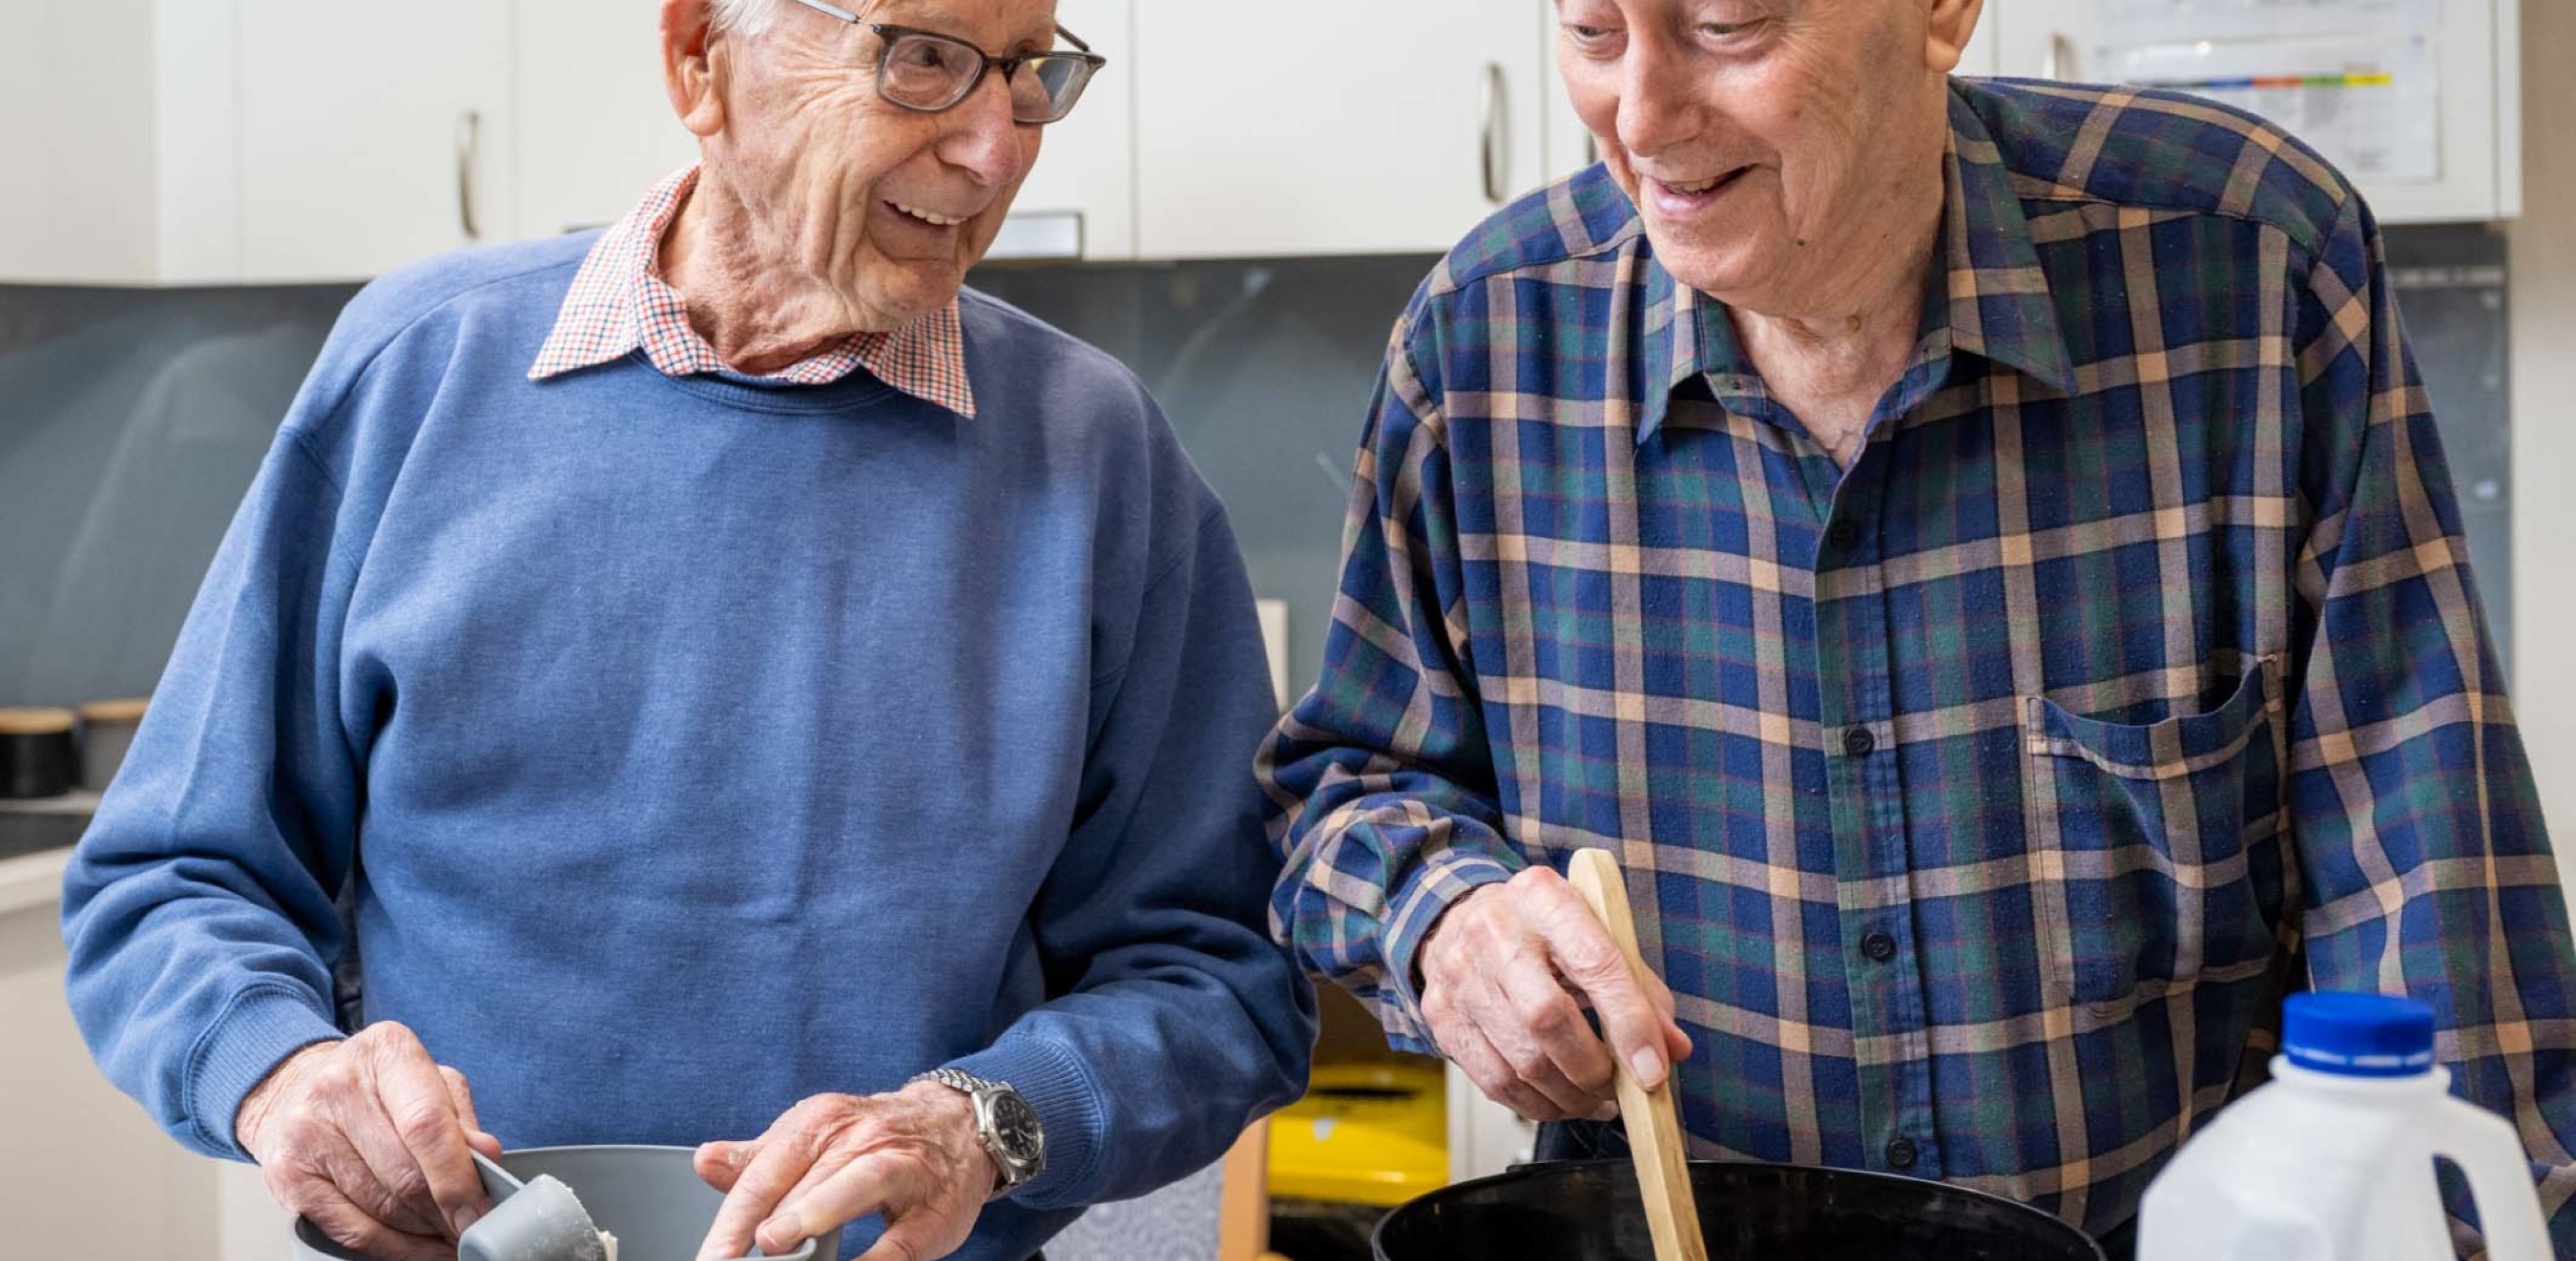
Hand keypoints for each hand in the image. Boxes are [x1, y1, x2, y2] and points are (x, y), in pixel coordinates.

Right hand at [234, 1022, 503, 1260]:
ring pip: (382, 1208)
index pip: (428, 1125)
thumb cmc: (375, 1087)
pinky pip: (351, 1230)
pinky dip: (393, 1247)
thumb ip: (460, 1119)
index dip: (459, 1178)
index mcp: (385, 1052)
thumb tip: (487, 1158)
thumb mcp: (428, 1082)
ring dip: (424, 1232)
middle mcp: (338, 1087)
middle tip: (470, 1227)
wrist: (295, 1089)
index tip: (481, 1209)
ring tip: (447, 1234)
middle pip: (405, 1174)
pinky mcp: (286, 1176)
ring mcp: (306, 1132)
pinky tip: (416, 1246)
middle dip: (446, 1212)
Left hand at [694, 1082, 997, 1260]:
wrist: (959, 1126)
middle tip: (730, 1253)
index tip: (711, 1254)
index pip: (767, 1169)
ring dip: (814, 1211)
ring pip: (856, 1184)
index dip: (733, 1217)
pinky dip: (874, 1258)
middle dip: (766, 1218)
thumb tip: (705, 1162)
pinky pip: (901, 1238)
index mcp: (822, 1122)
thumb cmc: (874, 1138)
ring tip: (776, 1240)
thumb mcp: (815, 1137)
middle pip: (805, 1176)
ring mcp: (903, 1170)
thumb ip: (760, 1157)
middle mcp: (862, 1138)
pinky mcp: (934, 1211)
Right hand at [1418, 865, 1693, 1121]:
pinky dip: (1536, 1104)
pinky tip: (1558, 1100)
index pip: (1595, 963)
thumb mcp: (1595, 935)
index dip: (1629, 1024)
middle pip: (1546, 1017)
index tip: (1653, 1070)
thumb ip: (1640, 989)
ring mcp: (1460, 975)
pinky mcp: (1442, 1016)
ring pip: (1520, 1060)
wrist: (1460, 919)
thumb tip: (1672, 1048)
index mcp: (1544, 898)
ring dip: (1569, 1096)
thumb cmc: (1540, 931)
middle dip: (1592, 1068)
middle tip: (1617, 1087)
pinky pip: (1494, 1081)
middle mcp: (1494, 931)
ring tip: (1595, 1099)